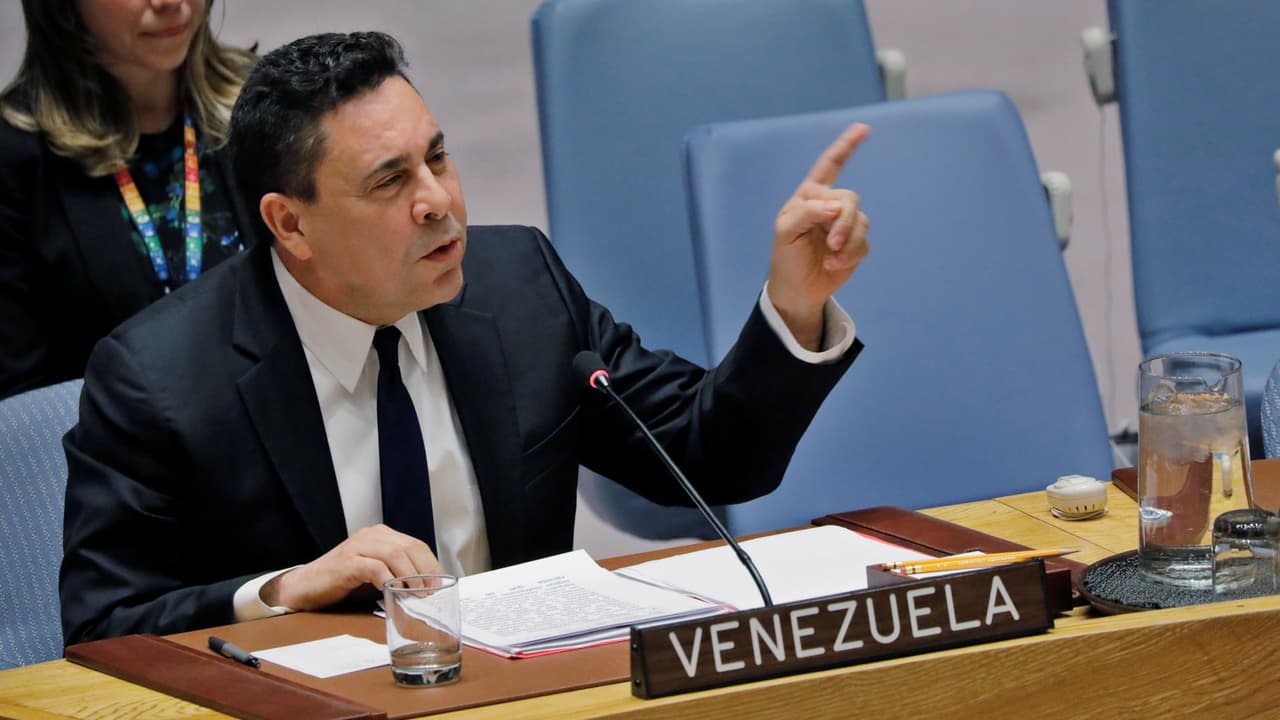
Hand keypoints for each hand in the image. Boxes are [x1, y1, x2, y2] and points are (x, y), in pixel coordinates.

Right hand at [261, 524, 440, 610]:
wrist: (304, 587)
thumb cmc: (341, 583)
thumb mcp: (374, 575)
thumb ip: (396, 574)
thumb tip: (425, 589)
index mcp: (381, 535)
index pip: (416, 544)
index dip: (431, 564)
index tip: (441, 583)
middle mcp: (371, 535)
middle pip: (409, 547)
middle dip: (425, 570)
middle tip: (433, 591)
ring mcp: (358, 546)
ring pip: (395, 554)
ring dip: (410, 576)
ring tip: (417, 594)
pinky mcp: (347, 562)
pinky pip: (375, 568)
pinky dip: (388, 580)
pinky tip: (393, 592)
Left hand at [767, 122, 869, 350]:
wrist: (797, 289)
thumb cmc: (786, 257)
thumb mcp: (787, 232)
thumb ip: (808, 213)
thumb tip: (835, 207)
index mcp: (810, 196)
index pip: (829, 165)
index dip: (846, 146)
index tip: (863, 128)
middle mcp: (829, 205)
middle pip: (850, 199)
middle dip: (843, 223)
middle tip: (831, 244)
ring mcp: (844, 224)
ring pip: (860, 222)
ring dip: (847, 243)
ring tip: (830, 257)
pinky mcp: (855, 243)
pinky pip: (864, 242)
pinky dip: (851, 254)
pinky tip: (835, 264)